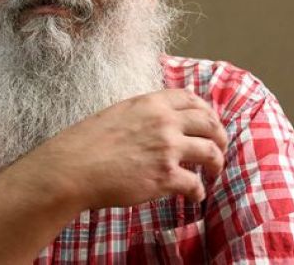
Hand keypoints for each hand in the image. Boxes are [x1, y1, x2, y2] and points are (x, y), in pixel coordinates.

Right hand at [18, 89, 227, 210]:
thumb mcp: (118, 114)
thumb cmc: (86, 142)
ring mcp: (167, 149)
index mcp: (150, 103)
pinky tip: (195, 196)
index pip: (191, 99)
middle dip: (220, 136)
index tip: (209, 122)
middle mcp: (164, 122)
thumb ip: (143, 114)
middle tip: (219, 148)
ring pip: (211, 152)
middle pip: (209, 123)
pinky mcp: (166, 177)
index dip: (206, 111)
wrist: (73, 167)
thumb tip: (158, 121)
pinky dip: (199, 192)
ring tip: (213, 172)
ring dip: (217, 163)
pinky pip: (196, 184)